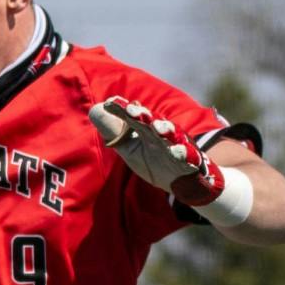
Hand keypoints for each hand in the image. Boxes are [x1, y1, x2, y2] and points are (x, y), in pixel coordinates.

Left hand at [87, 97, 225, 206]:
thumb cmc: (154, 161)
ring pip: (171, 135)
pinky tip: (177, 152)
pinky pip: (187, 156)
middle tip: (131, 109)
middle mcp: (162, 134)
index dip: (123, 110)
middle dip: (143, 115)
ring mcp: (176, 146)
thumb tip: (95, 109)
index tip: (111, 103)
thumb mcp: (129, 149)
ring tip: (157, 127)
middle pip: (151, 122)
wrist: (180, 181)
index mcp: (146, 131)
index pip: (134, 118)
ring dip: (165, 129)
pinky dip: (183, 153)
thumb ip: (114, 133)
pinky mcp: (189, 160)